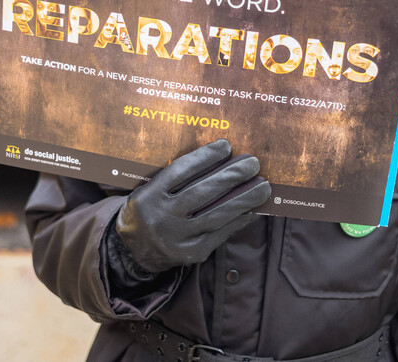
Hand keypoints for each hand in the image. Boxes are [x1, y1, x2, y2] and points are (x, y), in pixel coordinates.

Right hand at [115, 139, 270, 273]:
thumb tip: (216, 158)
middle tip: (253, 163)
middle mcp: (161, 217)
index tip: (226, 145)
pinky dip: (239, 220)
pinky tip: (253, 209)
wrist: (134, 250)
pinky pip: (221, 234)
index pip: (180, 172)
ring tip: (264, 187)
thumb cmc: (149, 210)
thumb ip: (173, 177)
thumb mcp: (149, 190)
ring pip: (216, 215)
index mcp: (149, 196)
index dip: (205, 157)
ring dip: (244, 200)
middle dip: (231, 176)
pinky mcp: (192, 253)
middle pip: (201, 193)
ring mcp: (177, 238)